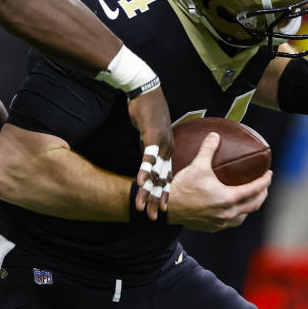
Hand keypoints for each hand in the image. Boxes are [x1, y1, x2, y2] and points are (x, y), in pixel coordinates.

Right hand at [126, 86, 173, 219]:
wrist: (146, 90)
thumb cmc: (147, 111)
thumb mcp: (149, 134)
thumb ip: (150, 148)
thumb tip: (149, 160)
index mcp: (168, 150)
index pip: (168, 177)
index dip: (165, 194)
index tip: (162, 211)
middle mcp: (168, 149)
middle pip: (163, 179)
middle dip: (157, 199)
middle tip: (154, 218)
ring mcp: (161, 144)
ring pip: (155, 172)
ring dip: (148, 190)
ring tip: (142, 205)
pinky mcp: (151, 136)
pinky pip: (147, 157)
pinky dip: (143, 170)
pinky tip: (139, 182)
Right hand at [166, 132, 270, 231]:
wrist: (168, 207)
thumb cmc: (183, 186)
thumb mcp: (197, 165)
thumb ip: (208, 149)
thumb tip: (215, 135)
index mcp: (228, 198)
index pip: (254, 189)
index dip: (265, 181)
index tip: (269, 173)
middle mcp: (227, 212)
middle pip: (253, 205)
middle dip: (262, 194)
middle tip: (263, 185)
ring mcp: (219, 222)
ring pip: (242, 217)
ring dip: (249, 207)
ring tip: (249, 199)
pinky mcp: (211, 227)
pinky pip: (230, 223)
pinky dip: (235, 215)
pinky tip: (231, 210)